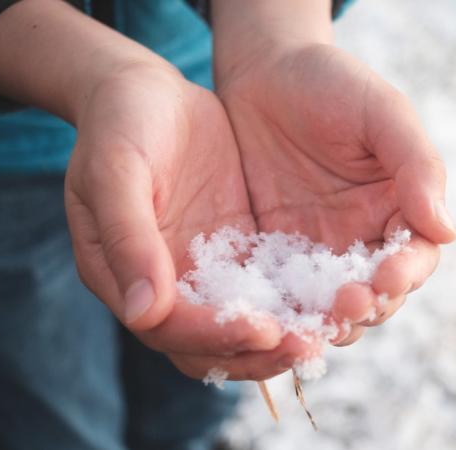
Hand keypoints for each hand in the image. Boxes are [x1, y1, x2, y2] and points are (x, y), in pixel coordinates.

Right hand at [64, 64, 316, 379]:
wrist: (147, 93)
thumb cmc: (121, 124)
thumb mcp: (116, 170)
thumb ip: (129, 237)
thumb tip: (145, 313)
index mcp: (125, 277)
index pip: (171, 329)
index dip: (216, 336)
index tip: (263, 330)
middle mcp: (169, 287)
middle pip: (213, 344)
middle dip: (261, 351)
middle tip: (309, 344)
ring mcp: (207, 271)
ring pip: (248, 324)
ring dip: (287, 334)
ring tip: (333, 328)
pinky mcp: (240, 252)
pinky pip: (272, 287)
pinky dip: (301, 299)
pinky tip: (340, 294)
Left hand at [216, 43, 455, 344]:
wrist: (263, 72)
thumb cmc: (331, 83)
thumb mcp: (381, 112)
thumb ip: (417, 165)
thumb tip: (448, 231)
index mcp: (400, 208)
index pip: (416, 256)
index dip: (407, 273)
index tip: (388, 277)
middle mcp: (364, 238)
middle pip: (379, 293)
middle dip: (369, 306)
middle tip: (348, 306)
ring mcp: (319, 252)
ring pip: (334, 305)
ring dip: (331, 321)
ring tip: (317, 323)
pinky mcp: (275, 256)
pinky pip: (285, 294)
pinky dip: (286, 312)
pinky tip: (275, 318)